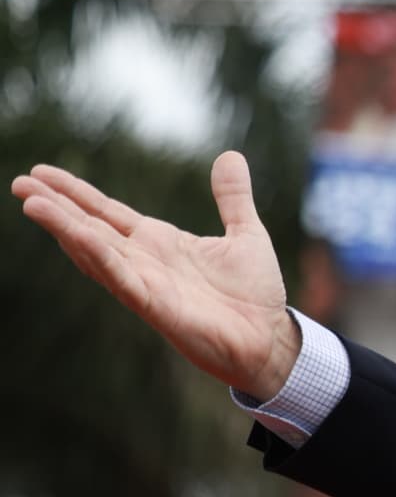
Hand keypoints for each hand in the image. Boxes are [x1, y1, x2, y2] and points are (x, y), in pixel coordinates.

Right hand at [12, 151, 300, 397]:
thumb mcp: (246, 234)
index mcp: (159, 241)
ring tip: (33, 203)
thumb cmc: (255, 294)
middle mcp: (144, 261)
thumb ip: (233, 197)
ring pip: (96, 251)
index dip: (75, 193)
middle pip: (90, 227)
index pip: (107, 212)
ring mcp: (145, 283)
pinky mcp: (155, 306)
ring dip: (65, 228)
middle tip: (20, 183)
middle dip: (56, 206)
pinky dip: (101, 257)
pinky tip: (78, 237)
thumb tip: (230, 155)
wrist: (270, 340)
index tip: (42, 172)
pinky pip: (122, 279)